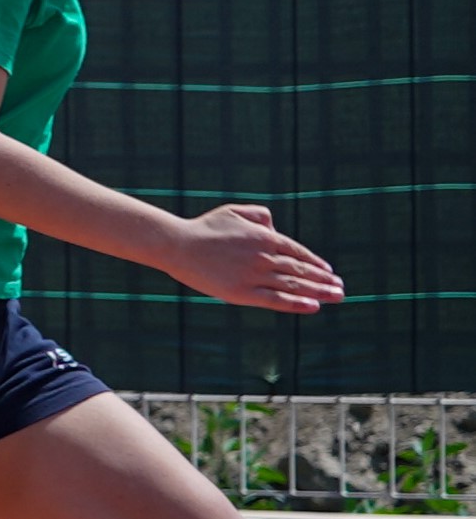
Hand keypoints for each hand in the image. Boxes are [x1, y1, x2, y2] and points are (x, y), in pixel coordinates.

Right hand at [171, 202, 343, 313]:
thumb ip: (261, 217)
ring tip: (336, 297)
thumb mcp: (235, 212)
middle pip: (302, 271)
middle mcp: (265, 256)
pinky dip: (296, 304)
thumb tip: (275, 227)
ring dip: (318, 292)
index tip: (329, 272)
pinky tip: (313, 306)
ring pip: (294, 285)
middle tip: (341, 288)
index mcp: (266, 237)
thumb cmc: (204, 228)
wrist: (178, 245)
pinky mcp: (241, 292)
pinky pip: (275, 300)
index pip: (299, 253)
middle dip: (324, 280)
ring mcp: (254, 275)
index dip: (316, 263)